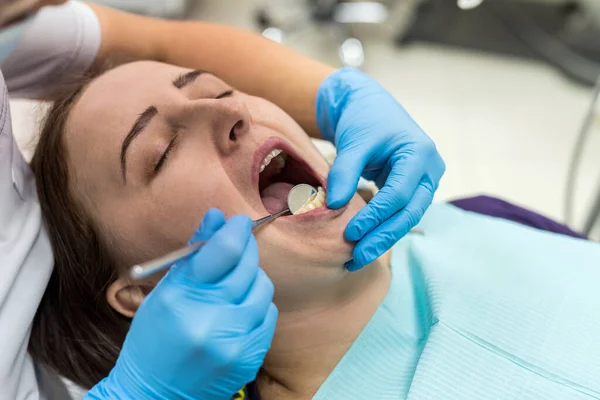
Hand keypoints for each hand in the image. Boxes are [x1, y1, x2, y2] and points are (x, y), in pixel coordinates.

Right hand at [85, 209, 277, 399]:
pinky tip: (238, 309)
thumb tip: (217, 216)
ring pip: (263, 289)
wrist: (155, 394)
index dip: (236, 231)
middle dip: (245, 250)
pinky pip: (268, 315)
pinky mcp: (250, 358)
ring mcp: (235, 343)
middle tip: (237, 245)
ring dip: (252, 279)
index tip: (238, 223)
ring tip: (232, 284)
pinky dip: (256, 305)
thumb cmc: (154, 339)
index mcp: (182, 301)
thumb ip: (193, 253)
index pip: (224, 252)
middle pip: (248, 268)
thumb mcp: (165, 292)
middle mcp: (211, 322)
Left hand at [317, 68, 444, 270]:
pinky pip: (398, 213)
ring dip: (381, 239)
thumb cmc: (363, 118)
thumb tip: (333, 206)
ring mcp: (423, 181)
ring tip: (356, 259)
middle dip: (381, 238)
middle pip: (408, 213)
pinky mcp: (411, 189)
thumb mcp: (354, 141)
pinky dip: (381, 228)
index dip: (374, 216)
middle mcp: (429, 171)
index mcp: (420, 154)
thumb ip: (345, 172)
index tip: (349, 233)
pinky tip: (363, 244)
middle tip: (355, 259)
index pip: (398, 194)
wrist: (367, 105)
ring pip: (405, 218)